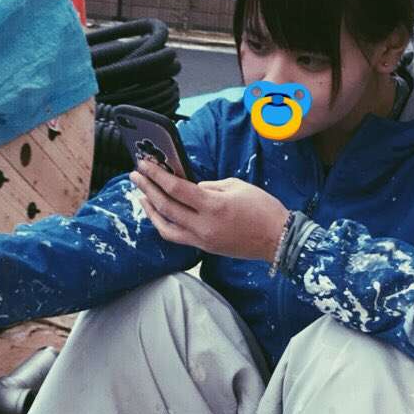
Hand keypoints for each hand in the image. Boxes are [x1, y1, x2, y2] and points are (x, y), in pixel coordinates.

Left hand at [130, 158, 289, 262]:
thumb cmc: (263, 209)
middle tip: (136, 175)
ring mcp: (202, 240)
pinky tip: (159, 214)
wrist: (278, 239)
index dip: (157, 176)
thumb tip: (190, 188)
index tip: (144, 165)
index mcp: (213, 206)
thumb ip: (209, 186)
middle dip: (148, 189)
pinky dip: (164, 224)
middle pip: (166, 206)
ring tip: (142, 196)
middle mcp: (203, 225)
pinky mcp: (204, 248)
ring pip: (166, 227)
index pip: (176, 189)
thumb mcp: (236, 186)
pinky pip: (177, 237)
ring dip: (151, 210)